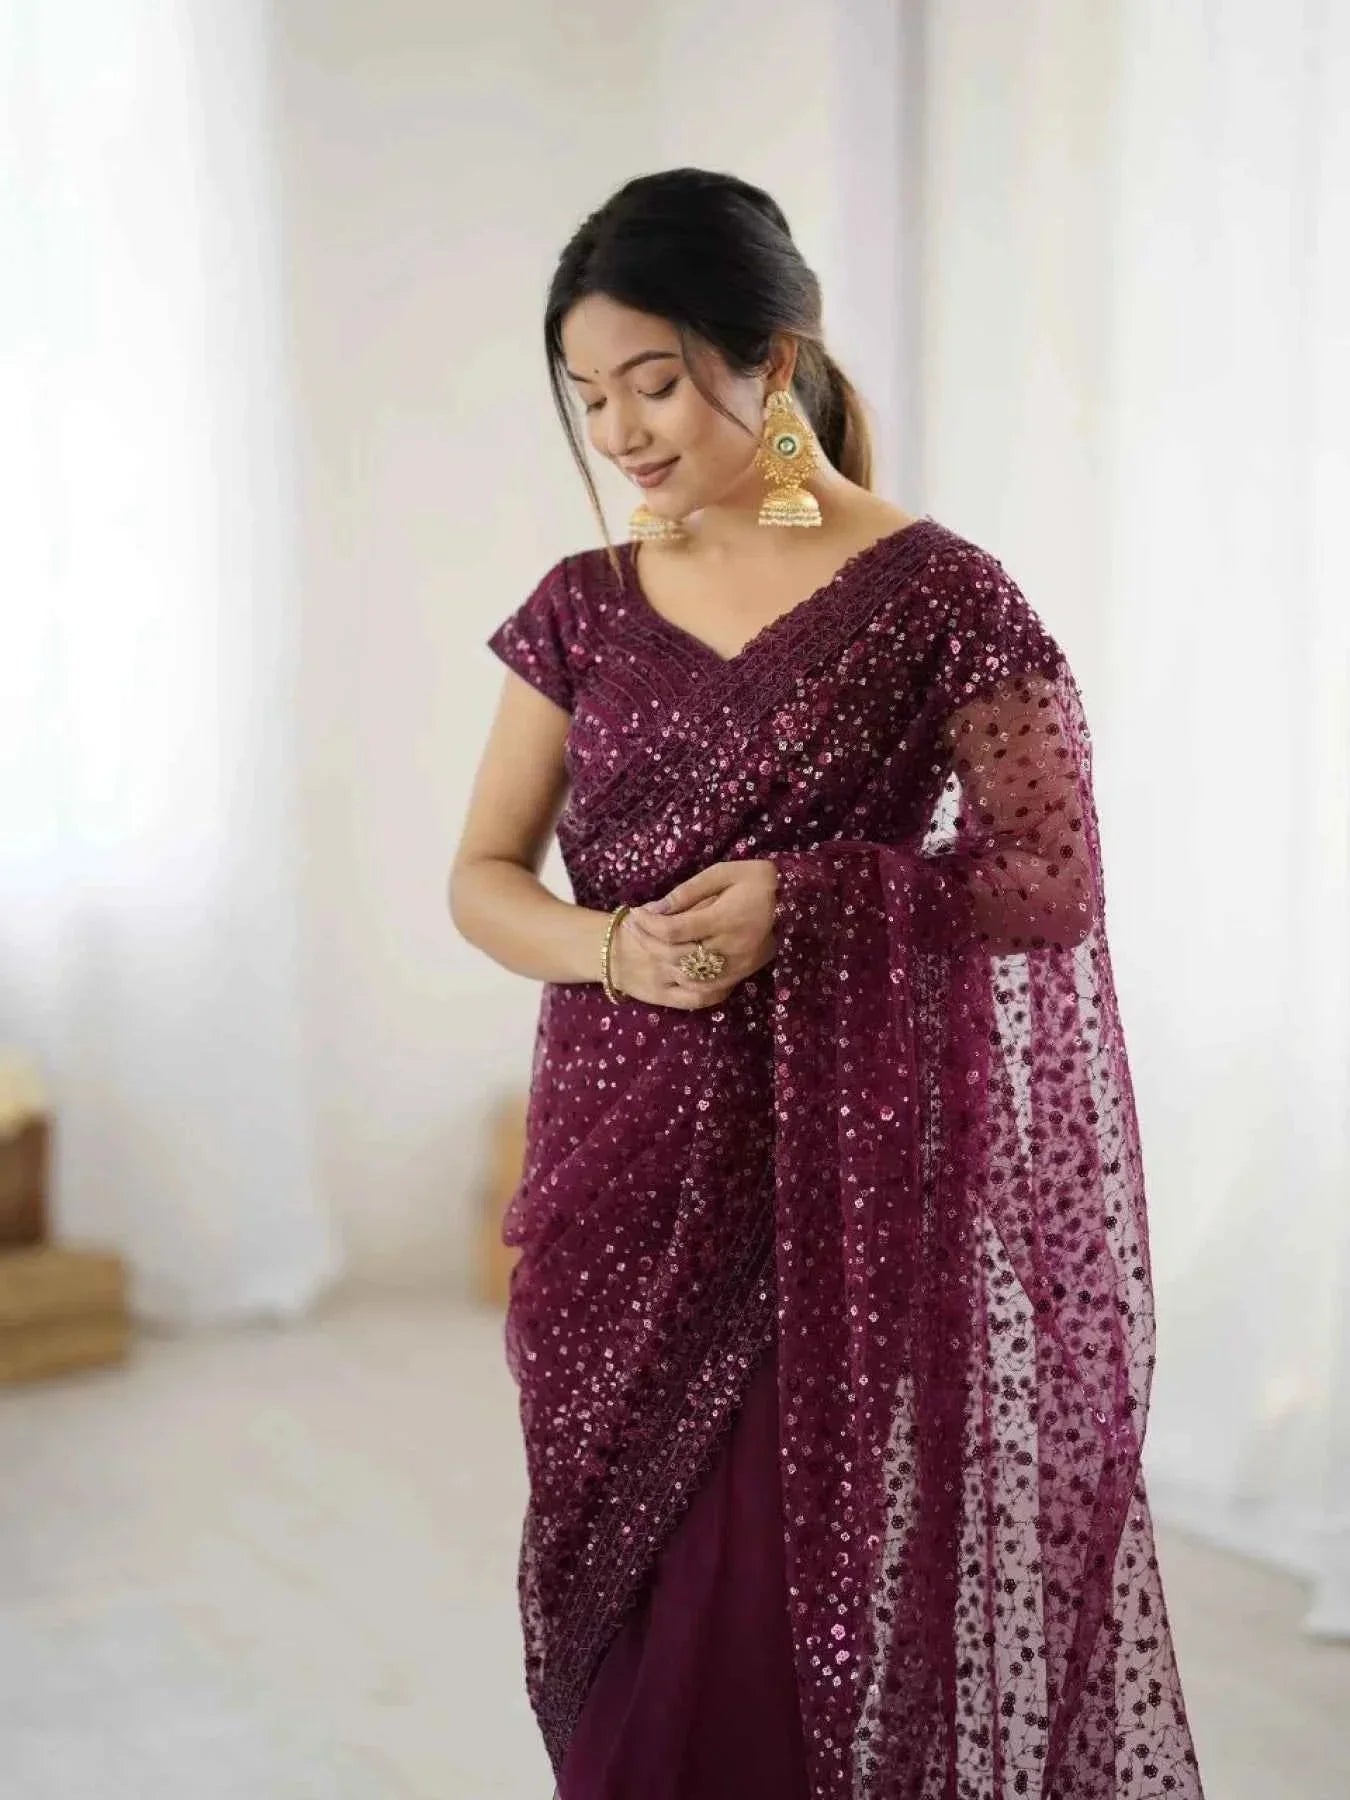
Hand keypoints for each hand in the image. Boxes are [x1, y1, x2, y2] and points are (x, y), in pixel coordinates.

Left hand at [610, 860, 777, 1010]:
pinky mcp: (743, 975)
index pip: (675, 930)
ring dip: (662, 963)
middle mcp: (731, 948)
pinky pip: (707, 989)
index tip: (636, 912)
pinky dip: (685, 980)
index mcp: (726, 919)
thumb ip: (689, 890)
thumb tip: (656, 908)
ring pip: (688, 977)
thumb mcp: (724, 873)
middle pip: (677, 955)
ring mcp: (738, 966)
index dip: (649, 924)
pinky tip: (673, 966)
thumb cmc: (758, 880)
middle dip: (648, 942)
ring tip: (647, 945)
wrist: (799, 900)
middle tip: (632, 927)